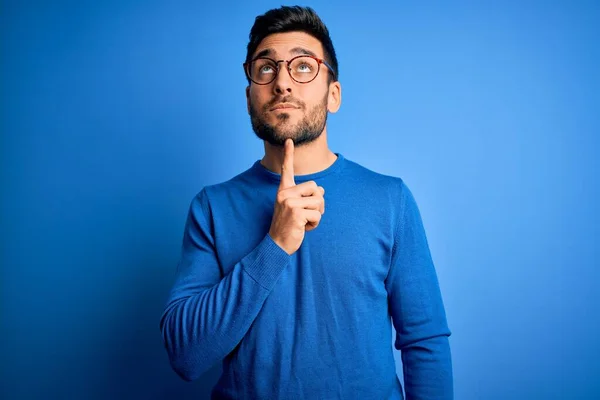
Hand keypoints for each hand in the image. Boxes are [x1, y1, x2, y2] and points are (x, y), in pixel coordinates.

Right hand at [268, 138, 324, 254]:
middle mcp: (285, 194)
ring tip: (304, 222)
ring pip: (319, 201)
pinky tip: (303, 228)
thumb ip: (307, 197)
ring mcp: (289, 202)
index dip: (288, 155)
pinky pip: (317, 215)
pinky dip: (315, 224)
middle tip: (307, 215)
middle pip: (316, 187)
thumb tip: (321, 189)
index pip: (287, 170)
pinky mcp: (295, 213)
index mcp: (284, 191)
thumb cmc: (289, 227)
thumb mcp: (297, 209)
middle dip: (318, 202)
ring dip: (317, 215)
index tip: (289, 140)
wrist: (278, 244)